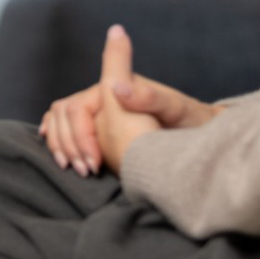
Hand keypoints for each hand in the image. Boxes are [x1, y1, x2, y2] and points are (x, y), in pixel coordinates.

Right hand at [35, 25, 221, 175]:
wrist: (200, 135)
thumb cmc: (190, 121)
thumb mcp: (175, 108)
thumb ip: (148, 97)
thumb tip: (118, 88)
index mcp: (113, 89)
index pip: (76, 108)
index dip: (80, 135)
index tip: (94, 162)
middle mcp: (103, 99)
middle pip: (63, 115)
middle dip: (67, 143)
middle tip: (85, 170)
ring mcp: (100, 115)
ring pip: (60, 123)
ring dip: (61, 145)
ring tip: (75, 169)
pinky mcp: (101, 131)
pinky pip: (67, 131)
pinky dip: (59, 142)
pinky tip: (62, 156)